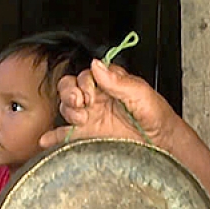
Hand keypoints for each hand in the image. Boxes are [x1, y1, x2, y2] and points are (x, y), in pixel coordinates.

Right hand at [39, 61, 180, 148]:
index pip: (85, 76)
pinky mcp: (88, 136)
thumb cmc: (157, 116)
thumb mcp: (141, 94)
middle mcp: (97, 99)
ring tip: (80, 119)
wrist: (163, 144)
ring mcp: (91, 118)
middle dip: (69, 93)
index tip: (91, 92)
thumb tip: (96, 64)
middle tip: (80, 102)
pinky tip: (46, 140)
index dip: (84, 82)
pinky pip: (65, 135)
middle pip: (69, 89)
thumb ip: (118, 80)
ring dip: (67, 111)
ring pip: (66, 108)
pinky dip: (53, 137)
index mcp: (109, 85)